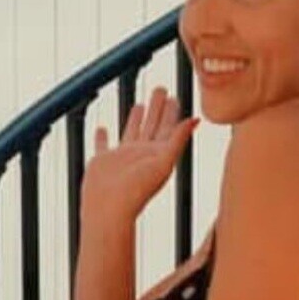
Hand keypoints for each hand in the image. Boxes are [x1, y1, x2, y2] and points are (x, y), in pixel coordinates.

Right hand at [80, 87, 199, 230]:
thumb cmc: (137, 191)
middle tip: (160, 89)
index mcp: (157, 155)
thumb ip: (177, 140)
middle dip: (157, 108)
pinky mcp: (103, 162)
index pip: (168, 128)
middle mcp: (142, 155)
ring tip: (139, 104)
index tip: (175, 96)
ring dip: (135, 119)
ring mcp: (122, 158)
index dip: (172, 113)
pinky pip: (102, 145)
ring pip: (131, 132)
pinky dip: (102, 136)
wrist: (109, 210)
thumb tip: (196, 119)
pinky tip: (102, 127)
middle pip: (152, 126)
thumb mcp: (163, 162)